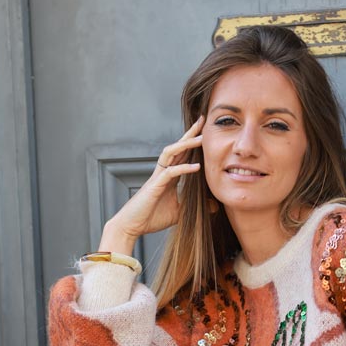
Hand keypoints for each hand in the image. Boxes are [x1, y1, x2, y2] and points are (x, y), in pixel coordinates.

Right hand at [98, 117, 204, 253]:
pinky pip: (170, 172)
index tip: (205, 130)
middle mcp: (163, 172)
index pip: (182, 154)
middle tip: (203, 120)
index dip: (192, 142)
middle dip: (190, 133)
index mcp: (168, 176)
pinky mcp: (155, 186)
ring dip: (186, 144)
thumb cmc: (151, 218)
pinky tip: (196, 167)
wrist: (131, 226)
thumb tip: (214, 206)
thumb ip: (194, 207)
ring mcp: (158, 177)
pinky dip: (183, 168)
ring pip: (172, 153)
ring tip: (201, 138)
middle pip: (177, 147)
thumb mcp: (179, 213)